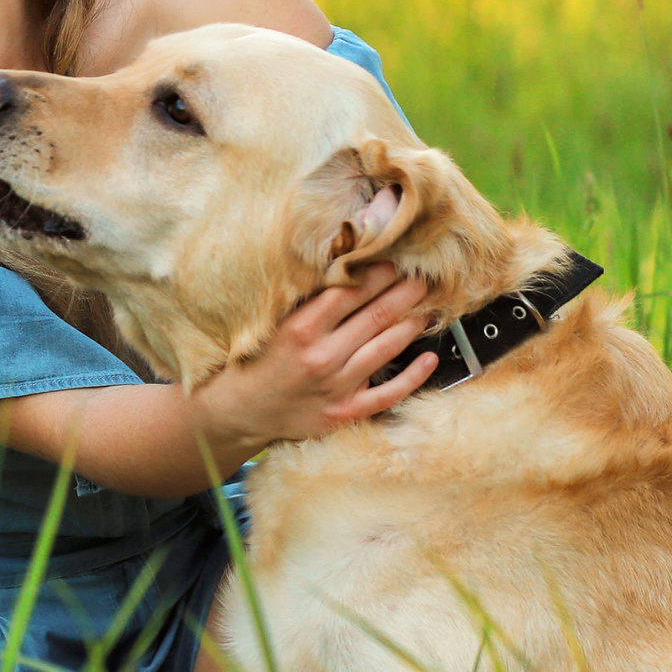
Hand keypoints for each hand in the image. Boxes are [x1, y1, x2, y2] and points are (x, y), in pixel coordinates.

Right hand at [185, 264, 437, 463]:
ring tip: (429, 307)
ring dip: (413, 324)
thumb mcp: (276, 322)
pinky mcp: (345, 413)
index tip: (397, 259)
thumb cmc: (259, 359)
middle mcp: (322, 356)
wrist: (241, 410)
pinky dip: (413, 375)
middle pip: (376, 315)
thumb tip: (349, 268)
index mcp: (302, 328)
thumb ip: (311, 300)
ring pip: (387, 348)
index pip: (352, 291)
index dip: (380, 272)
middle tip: (427, 276)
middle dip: (406, 292)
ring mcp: (336, 387)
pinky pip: (389, 393)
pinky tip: (430, 358)